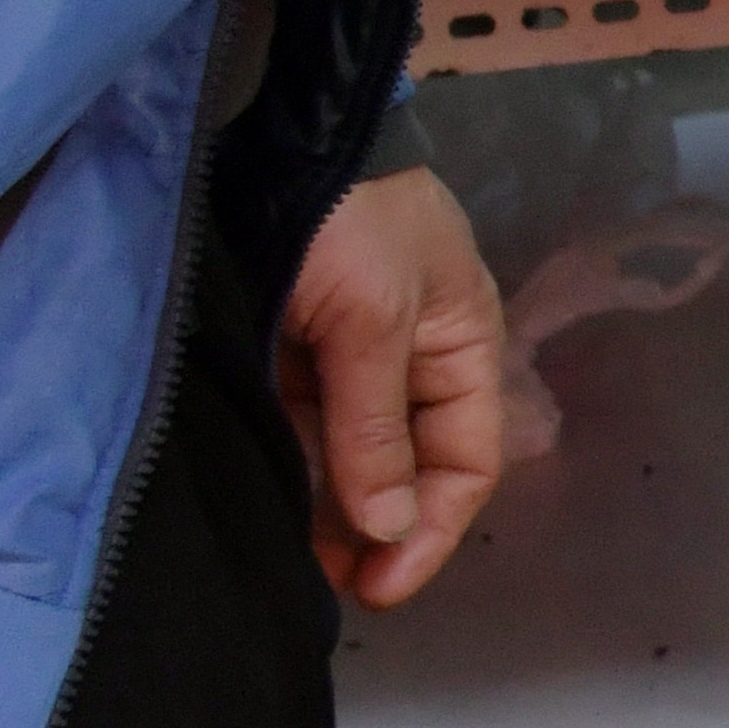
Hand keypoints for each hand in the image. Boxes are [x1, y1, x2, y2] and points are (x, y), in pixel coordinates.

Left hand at [279, 167, 515, 609]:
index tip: (380, 584)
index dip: (433, 529)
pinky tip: (265, 507)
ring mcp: (343, 357)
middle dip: (375, 531)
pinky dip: (287, 472)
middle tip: (327, 586)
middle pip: (406, 469)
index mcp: (460, 345)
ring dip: (325, 512)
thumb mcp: (373, 321)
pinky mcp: (281, 352)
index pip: (466, 461)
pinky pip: (295, 430)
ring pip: (345, 458)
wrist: (262, 141)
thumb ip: (376, 429)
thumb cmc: (345, 220)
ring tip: (289, 560)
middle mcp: (407, 360)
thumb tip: (390, 530)